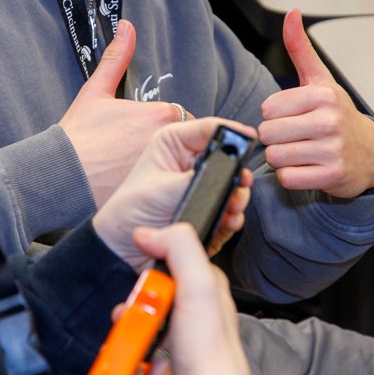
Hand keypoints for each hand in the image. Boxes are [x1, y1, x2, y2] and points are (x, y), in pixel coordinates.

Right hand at [58, 20, 180, 207]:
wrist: (59, 176)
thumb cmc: (77, 137)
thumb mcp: (95, 91)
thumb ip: (116, 59)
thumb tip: (127, 28)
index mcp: (159, 115)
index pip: (179, 116)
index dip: (161, 123)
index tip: (139, 130)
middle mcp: (166, 142)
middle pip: (181, 141)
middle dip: (166, 144)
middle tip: (133, 149)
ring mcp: (163, 169)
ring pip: (174, 163)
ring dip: (163, 164)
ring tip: (131, 167)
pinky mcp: (155, 191)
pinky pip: (166, 186)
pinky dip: (155, 185)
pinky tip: (131, 184)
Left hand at [92, 116, 255, 270]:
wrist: (123, 247)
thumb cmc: (130, 210)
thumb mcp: (163, 188)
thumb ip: (199, 178)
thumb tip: (228, 172)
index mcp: (176, 143)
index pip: (211, 128)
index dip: (233, 132)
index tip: (250, 139)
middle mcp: (192, 160)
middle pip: (230, 158)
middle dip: (237, 175)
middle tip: (240, 186)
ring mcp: (202, 185)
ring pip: (234, 185)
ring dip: (237, 199)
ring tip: (231, 210)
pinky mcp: (208, 207)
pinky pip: (230, 209)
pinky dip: (232, 217)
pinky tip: (226, 222)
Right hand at [125, 221, 251, 374]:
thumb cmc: (207, 352)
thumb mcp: (198, 285)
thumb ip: (179, 248)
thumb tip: (150, 232)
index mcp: (212, 311)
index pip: (187, 279)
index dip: (163, 273)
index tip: (144, 277)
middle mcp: (200, 339)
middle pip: (159, 315)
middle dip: (135, 314)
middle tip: (126, 316)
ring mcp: (183, 369)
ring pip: (145, 350)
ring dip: (128, 348)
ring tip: (122, 350)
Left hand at [258, 9, 373, 198]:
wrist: (370, 152)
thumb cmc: (337, 114)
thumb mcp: (320, 79)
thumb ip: (300, 48)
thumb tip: (292, 13)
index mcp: (322, 95)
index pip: (267, 108)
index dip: (275, 115)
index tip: (292, 116)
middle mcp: (329, 121)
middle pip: (268, 133)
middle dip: (276, 138)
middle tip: (295, 136)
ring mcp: (332, 149)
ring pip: (276, 157)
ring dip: (282, 158)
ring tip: (301, 151)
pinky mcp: (332, 175)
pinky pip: (288, 178)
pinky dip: (291, 176)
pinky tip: (307, 167)